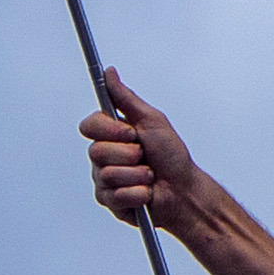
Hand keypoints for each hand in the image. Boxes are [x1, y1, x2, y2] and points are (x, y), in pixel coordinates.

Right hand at [83, 76, 204, 238]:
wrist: (184, 190)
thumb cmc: (172, 156)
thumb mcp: (151, 120)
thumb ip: (125, 98)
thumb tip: (109, 72)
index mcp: (111, 135)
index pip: (89, 126)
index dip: (110, 131)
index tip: (132, 134)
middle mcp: (104, 157)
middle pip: (96, 152)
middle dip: (129, 155)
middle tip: (145, 157)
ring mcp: (104, 180)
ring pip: (106, 175)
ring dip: (136, 176)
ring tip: (150, 176)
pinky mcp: (111, 202)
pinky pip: (115, 196)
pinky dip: (138, 194)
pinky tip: (147, 193)